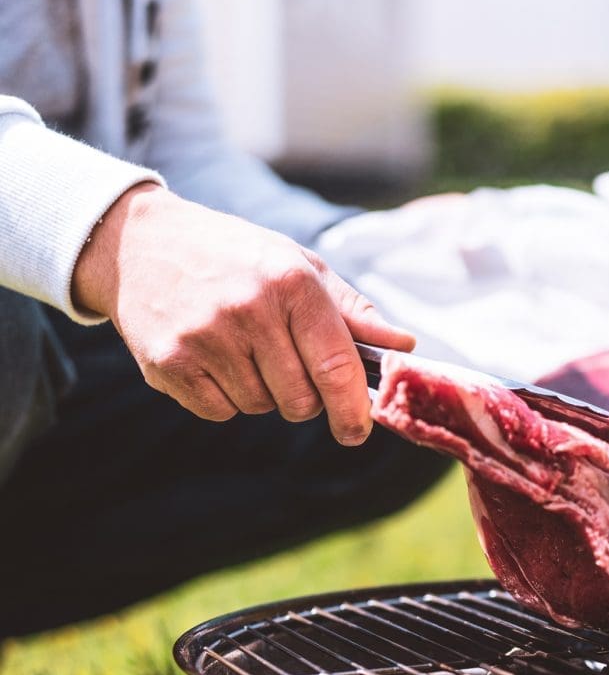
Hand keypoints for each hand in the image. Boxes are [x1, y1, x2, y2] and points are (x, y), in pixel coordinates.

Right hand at [72, 182, 414, 443]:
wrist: (139, 244)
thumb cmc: (235, 257)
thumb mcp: (297, 265)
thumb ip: (351, 312)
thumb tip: (403, 346)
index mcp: (290, 282)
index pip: (336, 366)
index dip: (353, 409)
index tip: (358, 430)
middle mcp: (248, 310)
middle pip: (300, 401)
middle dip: (304, 398)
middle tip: (286, 366)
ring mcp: (205, 339)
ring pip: (261, 408)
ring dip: (262, 393)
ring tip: (241, 349)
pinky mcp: (169, 364)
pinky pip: (221, 412)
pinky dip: (225, 398)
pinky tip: (213, 359)